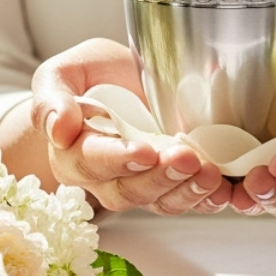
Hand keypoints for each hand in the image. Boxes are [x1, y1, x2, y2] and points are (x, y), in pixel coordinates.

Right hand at [30, 38, 231, 214]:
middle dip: (161, 177)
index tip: (145, 151)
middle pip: (128, 190)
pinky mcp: (166, 185)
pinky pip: (184, 200)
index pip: (92, 161)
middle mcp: (102, 178)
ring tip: (211, 174)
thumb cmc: (88, 77)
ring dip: (187, 192)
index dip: (118, 159)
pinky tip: (223, 189)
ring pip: (159, 201)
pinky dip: (205, 199)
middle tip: (188, 159)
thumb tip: (59, 128)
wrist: (116, 84)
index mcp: (73, 151)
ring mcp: (137, 184)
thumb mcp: (62, 73)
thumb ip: (52, 98)